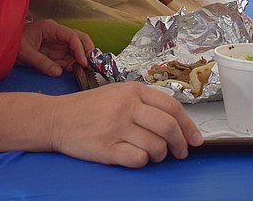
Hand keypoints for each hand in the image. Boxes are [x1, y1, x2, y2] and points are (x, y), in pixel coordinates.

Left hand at [16, 19, 93, 76]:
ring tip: (86, 71)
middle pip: (79, 39)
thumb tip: (58, 72)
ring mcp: (57, 44)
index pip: (71, 36)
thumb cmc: (12, 43)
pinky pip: (69, 58)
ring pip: (76, 49)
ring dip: (82, 59)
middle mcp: (57, 34)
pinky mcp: (55, 53)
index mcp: (50, 28)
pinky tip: (77, 71)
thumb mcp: (25, 53)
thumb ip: (42, 62)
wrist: (2, 44)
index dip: (80, 48)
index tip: (83, 62)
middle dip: (87, 50)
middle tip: (92, 65)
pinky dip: (74, 64)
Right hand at [49, 81, 203, 166]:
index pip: (172, 106)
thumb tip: (176, 123)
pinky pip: (138, 159)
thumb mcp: (118, 93)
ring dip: (160, 155)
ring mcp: (116, 127)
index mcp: (133, 90)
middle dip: (180, 143)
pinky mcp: (107, 148)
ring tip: (153, 154)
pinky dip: (143, 162)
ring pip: (156, 146)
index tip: (195, 138)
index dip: (188, 125)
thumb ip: (145, 103)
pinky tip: (136, 157)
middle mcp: (126, 106)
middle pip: (168, 127)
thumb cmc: (89, 107)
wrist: (57, 118)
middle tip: (181, 152)